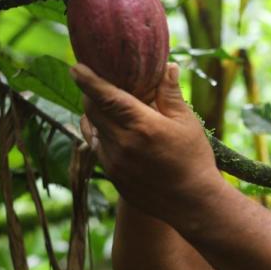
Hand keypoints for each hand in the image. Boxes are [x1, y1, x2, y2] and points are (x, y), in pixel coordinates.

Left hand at [74, 62, 219, 218]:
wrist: (193, 203)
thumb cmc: (194, 159)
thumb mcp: (187, 122)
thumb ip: (171, 93)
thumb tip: (167, 66)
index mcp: (143, 125)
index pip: (106, 97)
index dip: (88, 80)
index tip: (76, 68)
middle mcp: (123, 143)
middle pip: (93, 111)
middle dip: (91, 95)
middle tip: (98, 84)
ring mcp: (115, 162)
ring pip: (92, 130)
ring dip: (96, 116)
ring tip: (108, 109)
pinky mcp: (113, 176)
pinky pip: (98, 148)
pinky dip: (101, 135)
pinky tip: (115, 132)